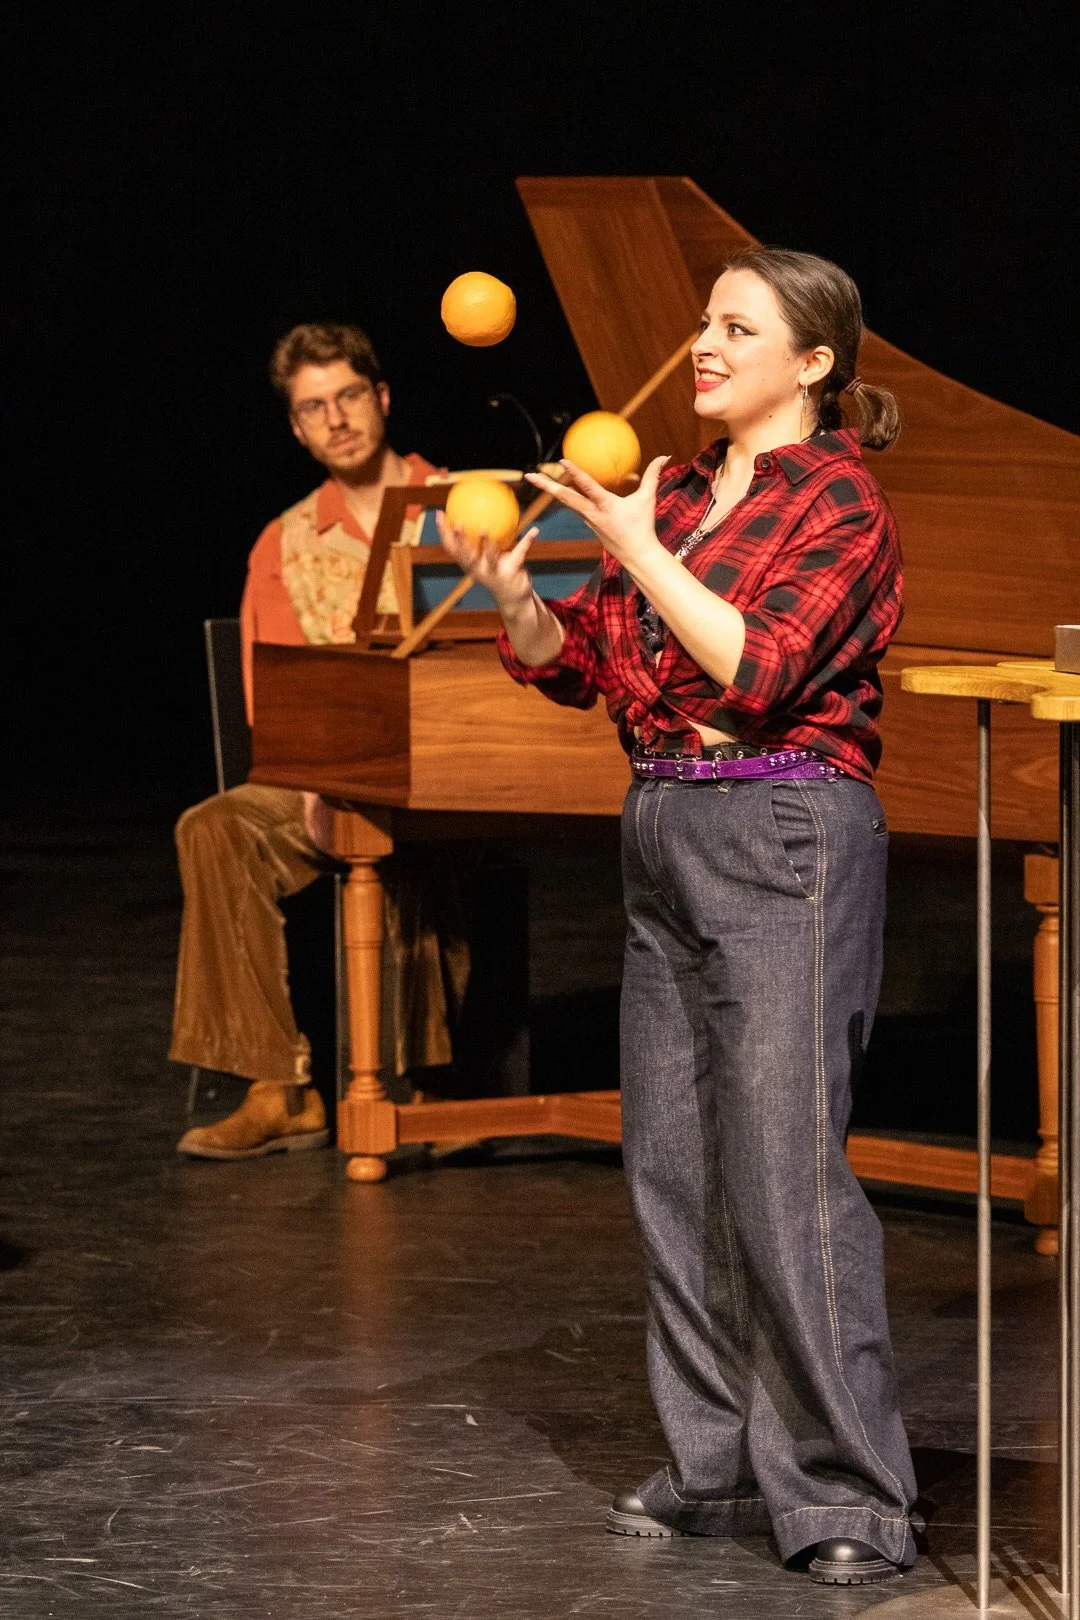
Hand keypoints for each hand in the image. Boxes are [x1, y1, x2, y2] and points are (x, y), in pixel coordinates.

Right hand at [436, 513, 537, 612]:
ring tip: (483, 527)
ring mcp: (495, 572)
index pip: (452, 548)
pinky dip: (528, 541)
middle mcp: (479, 570)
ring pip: (489, 556)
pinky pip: (520, 553)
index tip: (439, 514)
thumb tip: (484, 510)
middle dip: (459, 540)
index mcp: (470, 564)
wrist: (514, 599)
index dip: (443, 533)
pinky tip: (535, 530)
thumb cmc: (498, 572)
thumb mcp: (488, 557)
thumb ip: (484, 539)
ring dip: (485, 543)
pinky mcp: (512, 572)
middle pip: (465, 554)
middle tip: (457, 522)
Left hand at [525, 454, 669, 567]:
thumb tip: (665, 456)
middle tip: (529, 474)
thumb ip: (653, 476)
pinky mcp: (588, 523)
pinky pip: (574, 506)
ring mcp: (587, 519)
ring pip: (565, 501)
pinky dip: (564, 496)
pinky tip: (557, 489)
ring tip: (534, 478)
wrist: (636, 555)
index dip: (575, 474)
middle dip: (545, 485)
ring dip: (549, 490)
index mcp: (605, 505)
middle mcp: (591, 513)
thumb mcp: (648, 499)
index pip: (587, 487)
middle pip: (564, 497)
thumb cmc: (643, 526)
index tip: (562, 461)